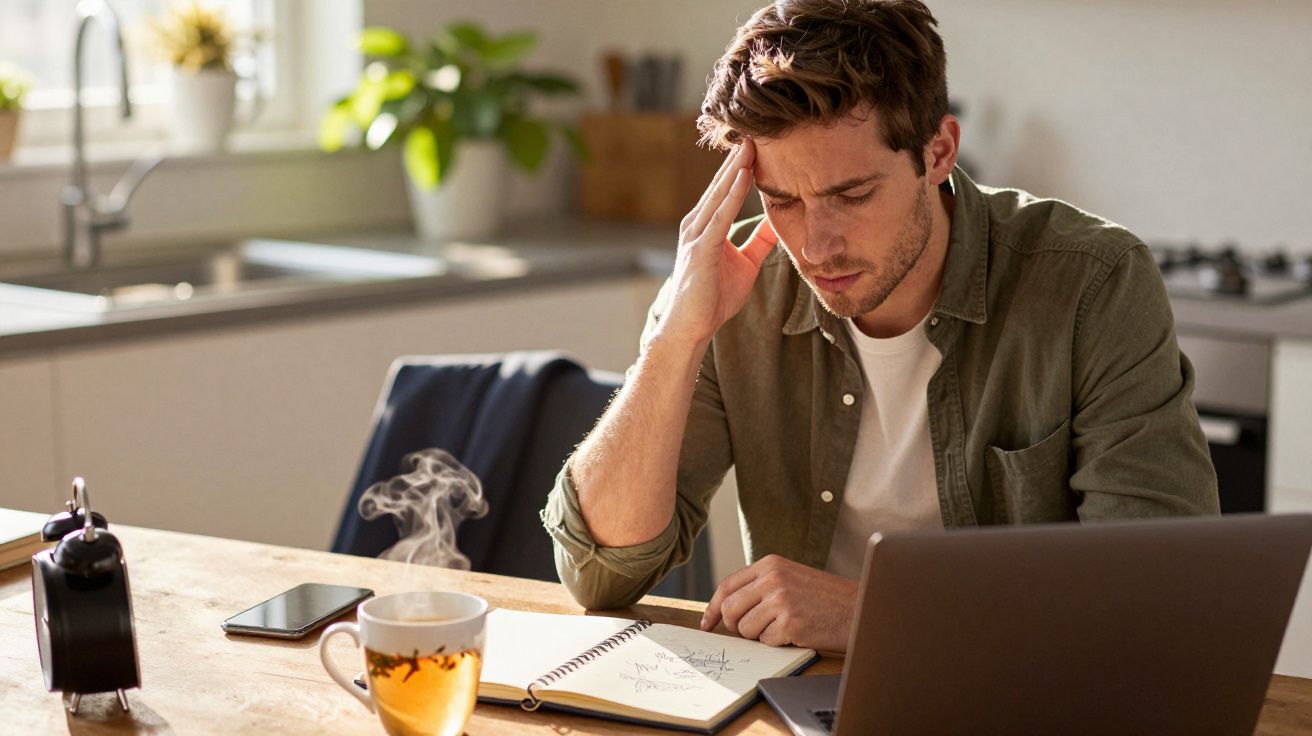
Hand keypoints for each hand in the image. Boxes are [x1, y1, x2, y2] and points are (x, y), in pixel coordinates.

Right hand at [656, 139, 777, 348]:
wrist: (692, 328)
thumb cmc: (713, 299)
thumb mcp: (746, 264)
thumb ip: (760, 243)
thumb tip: (780, 223)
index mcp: (707, 226)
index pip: (727, 189)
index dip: (742, 167)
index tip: (761, 144)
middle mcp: (698, 224)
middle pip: (721, 185)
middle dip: (738, 158)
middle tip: (755, 130)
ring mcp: (697, 235)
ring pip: (720, 194)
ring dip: (735, 169)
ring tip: (751, 144)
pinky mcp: (701, 249)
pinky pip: (720, 216)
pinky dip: (732, 195)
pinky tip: (744, 177)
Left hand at [700, 554, 857, 652]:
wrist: (860, 608)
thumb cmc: (826, 598)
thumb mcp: (791, 578)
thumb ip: (761, 586)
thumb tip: (727, 609)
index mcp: (770, 563)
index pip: (727, 585)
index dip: (714, 608)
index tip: (707, 624)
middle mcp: (772, 578)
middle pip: (730, 609)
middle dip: (736, 626)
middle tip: (754, 630)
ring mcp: (780, 599)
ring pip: (746, 629)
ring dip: (762, 635)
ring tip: (786, 626)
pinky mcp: (790, 622)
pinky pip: (766, 641)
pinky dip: (779, 643)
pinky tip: (799, 632)